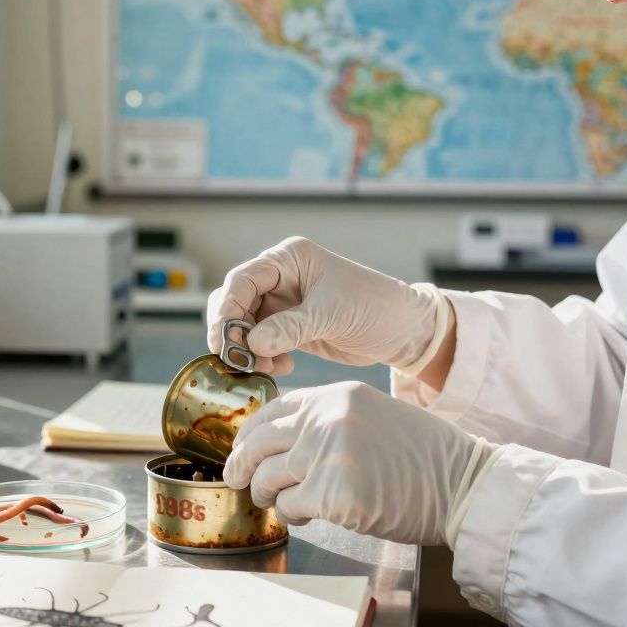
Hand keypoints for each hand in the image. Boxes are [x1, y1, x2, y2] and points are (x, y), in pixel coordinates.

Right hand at [206, 237, 442, 374]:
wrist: (402, 330)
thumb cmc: (374, 307)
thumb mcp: (332, 314)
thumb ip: (290, 328)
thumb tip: (251, 343)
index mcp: (289, 259)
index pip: (243, 279)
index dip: (228, 308)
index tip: (224, 339)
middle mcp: (280, 277)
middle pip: (235, 302)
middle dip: (232, 332)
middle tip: (237, 359)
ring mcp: (282, 303)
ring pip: (243, 325)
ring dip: (246, 349)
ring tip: (265, 367)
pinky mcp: (288, 327)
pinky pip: (259, 342)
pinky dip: (262, 357)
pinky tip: (282, 367)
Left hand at [224, 382, 493, 545]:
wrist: (462, 484)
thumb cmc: (422, 458)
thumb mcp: (371, 417)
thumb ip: (328, 422)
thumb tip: (281, 444)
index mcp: (335, 396)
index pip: (272, 409)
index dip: (249, 433)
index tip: (241, 449)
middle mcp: (326, 419)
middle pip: (258, 442)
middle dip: (240, 465)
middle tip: (237, 479)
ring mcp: (327, 455)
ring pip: (268, 477)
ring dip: (268, 495)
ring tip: (280, 503)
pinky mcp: (331, 494)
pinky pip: (290, 506)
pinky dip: (293, 515)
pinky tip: (307, 516)